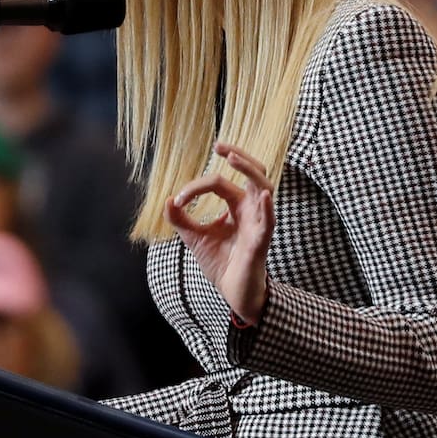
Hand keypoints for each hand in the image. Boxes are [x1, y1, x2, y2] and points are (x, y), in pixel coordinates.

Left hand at [167, 142, 274, 324]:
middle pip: (253, 172)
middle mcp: (251, 209)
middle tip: (219, 146)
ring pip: (265, 187)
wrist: (233, 292)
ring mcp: (259, 222)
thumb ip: (181, 220)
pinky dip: (267, 208)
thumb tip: (167, 200)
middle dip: (239, 156)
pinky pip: (269, 221)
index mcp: (237, 205)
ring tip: (233, 159)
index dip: (196, 187)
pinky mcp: (261, 241)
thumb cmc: (221, 262)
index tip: (178, 200)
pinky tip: (264, 196)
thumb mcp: (194, 238)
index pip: (220, 183)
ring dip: (250, 171)